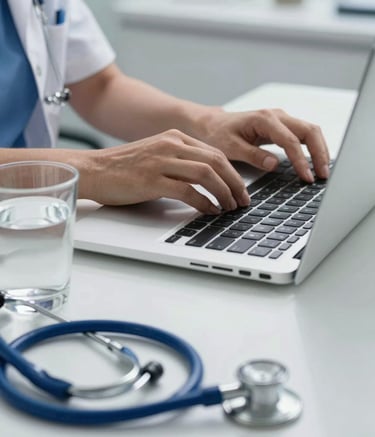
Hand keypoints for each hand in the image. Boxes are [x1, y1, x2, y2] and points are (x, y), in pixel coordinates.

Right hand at [79, 129, 249, 212]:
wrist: (93, 170)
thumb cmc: (124, 167)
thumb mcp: (156, 153)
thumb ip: (180, 160)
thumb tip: (207, 180)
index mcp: (174, 137)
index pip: (215, 153)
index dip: (233, 174)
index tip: (240, 190)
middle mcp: (170, 145)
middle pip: (216, 162)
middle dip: (235, 184)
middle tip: (242, 201)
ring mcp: (161, 161)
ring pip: (206, 174)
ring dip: (223, 193)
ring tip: (229, 208)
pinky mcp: (151, 180)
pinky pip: (188, 191)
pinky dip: (204, 202)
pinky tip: (209, 211)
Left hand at [199, 108, 329, 181]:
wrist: (212, 123)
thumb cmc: (218, 133)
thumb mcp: (230, 147)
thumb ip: (253, 155)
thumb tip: (275, 165)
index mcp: (264, 120)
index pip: (291, 141)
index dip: (301, 160)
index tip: (307, 177)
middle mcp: (276, 116)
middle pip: (309, 131)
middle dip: (320, 153)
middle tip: (324, 175)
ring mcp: (281, 119)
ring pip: (310, 131)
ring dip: (320, 150)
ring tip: (323, 171)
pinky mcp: (282, 126)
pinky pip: (303, 135)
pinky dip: (312, 147)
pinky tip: (315, 162)